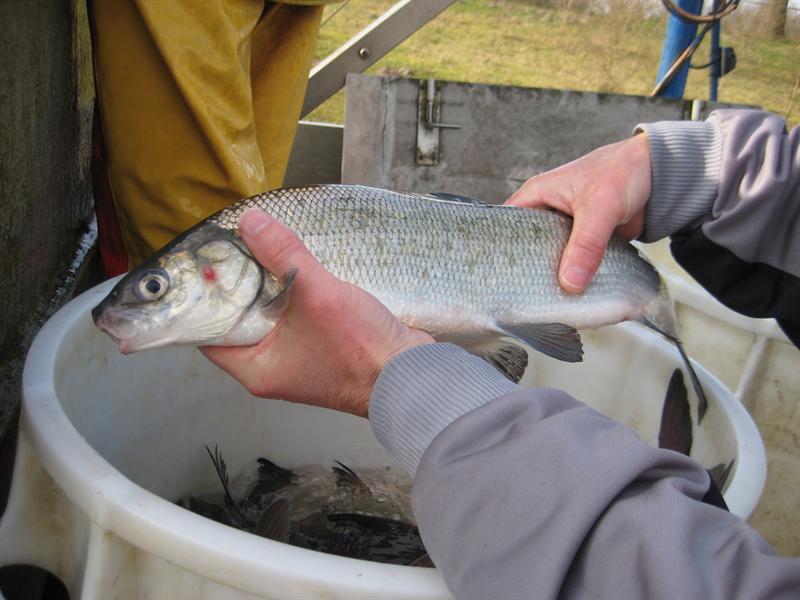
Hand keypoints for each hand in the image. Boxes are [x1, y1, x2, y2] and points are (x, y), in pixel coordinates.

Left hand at [202, 210, 433, 417]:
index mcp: (255, 367)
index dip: (207, 297)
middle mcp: (270, 366)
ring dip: (272, 285)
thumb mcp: (316, 295)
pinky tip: (299, 265)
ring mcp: (297, 359)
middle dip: (241, 284)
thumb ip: (282, 255)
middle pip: (241, 319)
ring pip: (271, 315)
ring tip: (266, 248)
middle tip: (238, 245)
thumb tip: (250, 221)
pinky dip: (295, 293)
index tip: (210, 261)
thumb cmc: (358, 348)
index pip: (210, 332)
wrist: (410, 374)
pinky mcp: (320, 347)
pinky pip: (296, 316)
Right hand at [506, 134, 650, 293]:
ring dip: (553, 275)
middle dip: (528, 269)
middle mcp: (545, 212)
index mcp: (537, 195)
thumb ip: (586, 245)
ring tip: (545, 301)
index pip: (506, 226)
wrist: (660, 174)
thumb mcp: (600, 207)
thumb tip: (570, 283)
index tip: (499, 278)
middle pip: (527, 247)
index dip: (499, 250)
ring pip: (550, 257)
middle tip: (523, 296)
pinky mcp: (583, 241)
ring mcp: (564, 228)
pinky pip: (572, 262)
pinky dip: (574, 275)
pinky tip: (571, 294)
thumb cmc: (623, 172)